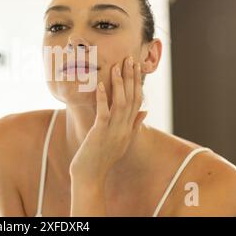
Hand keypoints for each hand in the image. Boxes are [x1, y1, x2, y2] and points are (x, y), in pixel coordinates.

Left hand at [69, 56, 146, 184]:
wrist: (90, 176)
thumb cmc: (102, 158)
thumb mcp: (122, 141)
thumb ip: (134, 125)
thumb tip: (145, 110)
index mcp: (129, 129)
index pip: (138, 101)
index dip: (138, 83)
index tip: (137, 67)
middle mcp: (124, 128)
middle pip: (132, 99)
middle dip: (131, 78)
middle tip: (130, 59)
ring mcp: (113, 131)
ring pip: (121, 103)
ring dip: (119, 84)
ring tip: (117, 66)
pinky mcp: (100, 133)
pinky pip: (104, 113)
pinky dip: (103, 98)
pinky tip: (101, 85)